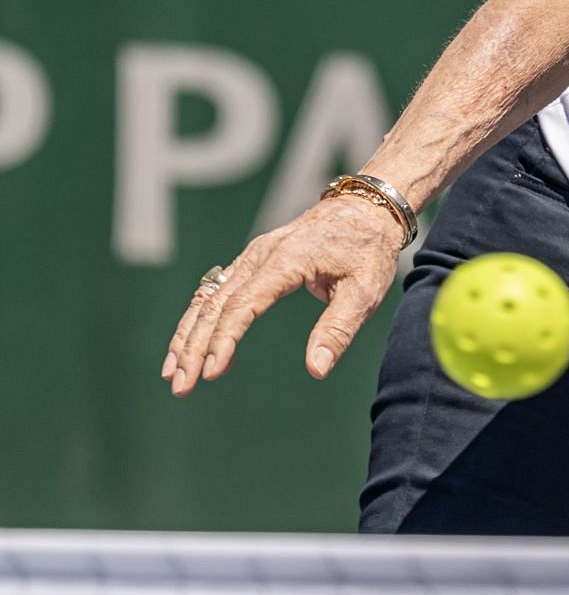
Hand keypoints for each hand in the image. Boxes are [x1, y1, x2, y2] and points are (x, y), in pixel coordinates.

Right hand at [162, 196, 407, 395]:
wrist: (368, 207)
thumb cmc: (368, 249)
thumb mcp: (365, 290)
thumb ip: (338, 329)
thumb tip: (317, 370)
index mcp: (286, 260)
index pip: (243, 305)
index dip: (224, 340)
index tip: (211, 373)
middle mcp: (260, 255)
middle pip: (215, 304)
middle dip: (194, 347)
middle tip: (181, 387)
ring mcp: (252, 256)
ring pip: (208, 298)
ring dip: (187, 336)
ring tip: (172, 373)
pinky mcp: (252, 261)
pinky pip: (216, 291)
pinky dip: (198, 319)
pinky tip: (187, 345)